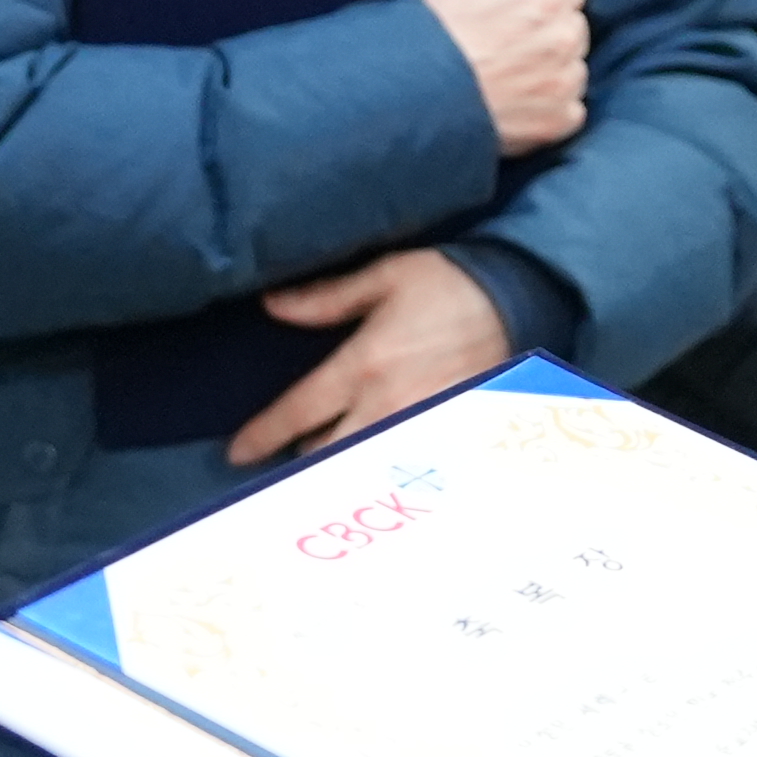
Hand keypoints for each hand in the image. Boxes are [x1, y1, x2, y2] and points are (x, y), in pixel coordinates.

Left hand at [226, 248, 513, 467]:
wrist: (517, 299)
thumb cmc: (447, 281)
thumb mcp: (384, 276)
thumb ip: (325, 299)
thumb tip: (272, 306)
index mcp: (362, 363)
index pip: (298, 412)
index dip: (262, 435)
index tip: (238, 453)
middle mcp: (386, 403)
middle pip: (324, 455)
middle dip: (298, 463)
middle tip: (280, 467)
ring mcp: (418, 426)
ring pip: (363, 469)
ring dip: (338, 473)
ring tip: (319, 480)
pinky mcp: (447, 436)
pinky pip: (404, 467)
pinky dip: (382, 473)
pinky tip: (371, 477)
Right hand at [418, 0, 587, 158]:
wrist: (415, 95)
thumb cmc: (439, 27)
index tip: (505, 6)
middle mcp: (566, 38)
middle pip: (572, 23)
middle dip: (547, 27)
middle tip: (502, 39)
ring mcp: (564, 83)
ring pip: (573, 65)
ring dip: (551, 66)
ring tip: (506, 71)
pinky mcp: (558, 121)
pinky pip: (570, 108)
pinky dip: (550, 105)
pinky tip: (517, 100)